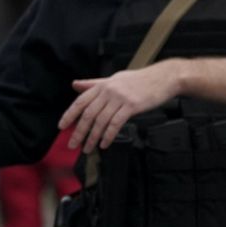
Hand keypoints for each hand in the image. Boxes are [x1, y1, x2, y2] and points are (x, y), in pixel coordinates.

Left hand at [59, 63, 180, 151]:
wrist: (164, 77)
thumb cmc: (139, 80)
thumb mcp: (114, 79)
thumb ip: (94, 84)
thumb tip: (75, 85)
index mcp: (102, 85)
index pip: (80, 101)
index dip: (69, 114)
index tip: (61, 127)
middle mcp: (108, 91)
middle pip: (88, 114)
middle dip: (79, 131)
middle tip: (73, 144)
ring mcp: (119, 98)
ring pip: (101, 121)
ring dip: (93, 137)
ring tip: (87, 148)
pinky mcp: (132, 106)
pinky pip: (116, 123)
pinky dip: (108, 136)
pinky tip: (104, 144)